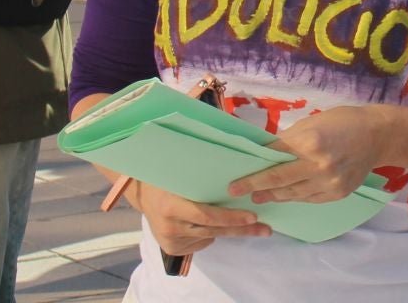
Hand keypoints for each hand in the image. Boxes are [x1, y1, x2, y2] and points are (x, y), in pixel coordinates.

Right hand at [133, 181, 268, 254]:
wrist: (141, 192)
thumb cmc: (166, 174)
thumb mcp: (181, 171)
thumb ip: (204, 172)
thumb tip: (236, 160)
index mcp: (171, 206)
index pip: (206, 216)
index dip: (231, 217)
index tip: (253, 216)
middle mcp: (169, 226)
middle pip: (213, 230)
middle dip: (242, 229)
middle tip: (265, 229)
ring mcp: (170, 239)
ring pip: (209, 237)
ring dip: (229, 230)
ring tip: (251, 225)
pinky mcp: (171, 248)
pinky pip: (201, 242)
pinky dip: (211, 233)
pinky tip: (215, 223)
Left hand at [234, 106, 384, 204]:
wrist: (378, 136)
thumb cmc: (343, 121)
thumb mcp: (312, 123)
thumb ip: (289, 140)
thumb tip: (266, 153)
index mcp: (310, 142)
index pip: (273, 159)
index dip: (252, 171)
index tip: (235, 181)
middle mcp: (318, 165)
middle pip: (278, 180)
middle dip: (255, 187)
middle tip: (237, 192)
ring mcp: (329, 183)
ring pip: (292, 194)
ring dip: (273, 196)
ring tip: (258, 197)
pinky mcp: (337, 194)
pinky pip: (309, 199)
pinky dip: (295, 197)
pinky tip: (284, 196)